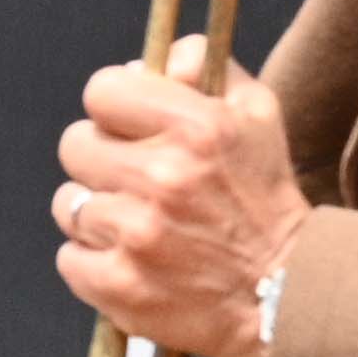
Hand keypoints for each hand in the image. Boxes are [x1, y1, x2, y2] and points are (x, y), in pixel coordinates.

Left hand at [54, 44, 307, 356]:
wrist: (288, 296)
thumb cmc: (265, 199)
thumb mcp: (257, 115)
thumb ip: (204, 66)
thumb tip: (148, 60)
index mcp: (197, 128)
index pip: (102, 91)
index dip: (113, 107)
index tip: (127, 125)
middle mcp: (163, 178)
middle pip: (74, 144)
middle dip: (100, 159)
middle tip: (132, 178)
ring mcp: (137, 235)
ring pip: (69, 204)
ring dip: (97, 214)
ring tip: (137, 226)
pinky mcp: (120, 286)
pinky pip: (69, 258)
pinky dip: (92, 262)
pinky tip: (131, 262)